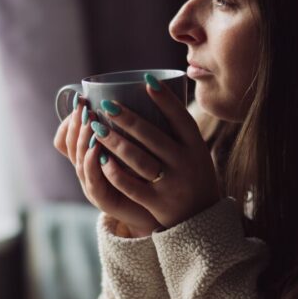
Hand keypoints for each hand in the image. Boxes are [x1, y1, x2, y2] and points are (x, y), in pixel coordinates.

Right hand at [53, 96, 159, 236]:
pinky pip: (94, 183)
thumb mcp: (136, 147)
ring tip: (90, 123)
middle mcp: (89, 171)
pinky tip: (97, 150)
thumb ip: (131, 127)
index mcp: (91, 158)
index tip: (81, 98)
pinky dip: (93, 165)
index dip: (71, 119)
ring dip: (83, 141)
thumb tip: (138, 92)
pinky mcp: (106, 201)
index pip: (68, 137)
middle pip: (70, 146)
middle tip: (84, 106)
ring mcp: (94, 187)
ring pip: (80, 162)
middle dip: (76, 124)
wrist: (158, 213)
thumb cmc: (147, 178)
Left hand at [88, 75, 220, 228]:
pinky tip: (100, 157)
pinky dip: (114, 171)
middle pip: (153, 136)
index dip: (165, 99)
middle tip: (107, 105)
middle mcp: (185, 163)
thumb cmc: (192, 175)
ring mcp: (172, 184)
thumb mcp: (195, 152)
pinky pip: (131, 185)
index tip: (146, 80)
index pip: (181, 118)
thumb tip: (151, 90)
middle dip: (127, 118)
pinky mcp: (157, 202)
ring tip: (96, 127)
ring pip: (138, 159)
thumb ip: (177, 130)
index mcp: (196, 146)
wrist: (201, 218)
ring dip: (114, 141)